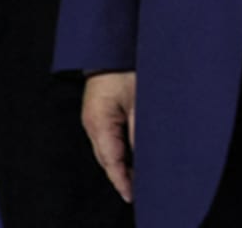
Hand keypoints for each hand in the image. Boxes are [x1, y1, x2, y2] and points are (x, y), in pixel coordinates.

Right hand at [80, 71, 136, 202]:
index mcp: (99, 122)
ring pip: (109, 151)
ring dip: (122, 164)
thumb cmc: (125, 68)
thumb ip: (141, 127)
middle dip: (123, 176)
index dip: (122, 180)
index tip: (130, 194)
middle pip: (108, 159)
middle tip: (140, 190)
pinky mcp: (100, 115)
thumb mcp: (139, 98)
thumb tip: (147, 152)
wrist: (112, 48)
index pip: (111, 160)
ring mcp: (94, 120)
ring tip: (139, 179)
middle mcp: (94, 125)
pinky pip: (110, 139)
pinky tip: (133, 157)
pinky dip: (121, 151)